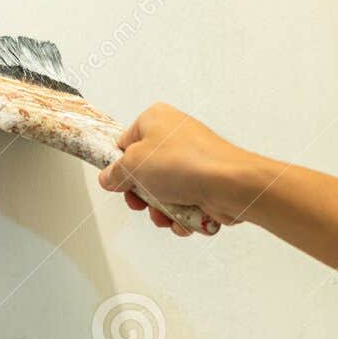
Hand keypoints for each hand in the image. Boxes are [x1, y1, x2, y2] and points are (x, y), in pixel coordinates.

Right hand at [96, 103, 260, 234]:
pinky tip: (184, 219)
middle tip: (142, 203)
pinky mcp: (206, 181)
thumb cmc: (185, 163)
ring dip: (161, 210)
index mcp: (155, 119)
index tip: (118, 182)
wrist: (229, 184)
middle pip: (145, 172)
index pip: (125, 143)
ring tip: (167, 214)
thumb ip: (114, 172)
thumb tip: (108, 178)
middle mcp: (175, 136)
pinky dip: (181, 214)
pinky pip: (184, 202)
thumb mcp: (133, 165)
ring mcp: (193, 160)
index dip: (120, 167)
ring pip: (164, 191)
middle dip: (142, 195)